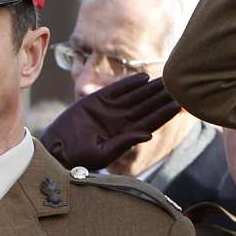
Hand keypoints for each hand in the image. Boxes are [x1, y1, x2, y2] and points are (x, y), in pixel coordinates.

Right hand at [40, 73, 180, 171]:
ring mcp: (111, 110)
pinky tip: (143, 77)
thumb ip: (125, 143)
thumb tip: (148, 134)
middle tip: (178, 85)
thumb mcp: (103, 154)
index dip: (165, 113)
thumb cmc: (79, 157)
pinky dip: (130, 83)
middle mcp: (122, 121)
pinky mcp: (98, 100)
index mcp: (126, 135)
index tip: (179, 104)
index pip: (151, 122)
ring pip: (136, 96)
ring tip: (165, 78)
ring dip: (150, 88)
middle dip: (162, 97)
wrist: (56, 148)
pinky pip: (117, 89)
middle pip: (147, 106)